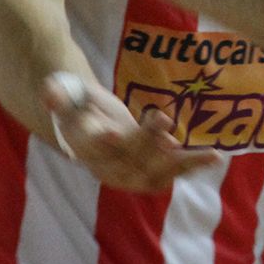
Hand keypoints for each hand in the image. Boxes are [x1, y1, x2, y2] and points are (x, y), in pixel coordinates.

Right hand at [43, 71, 219, 191]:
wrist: (88, 128)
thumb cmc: (79, 108)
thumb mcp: (67, 98)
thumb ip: (60, 95)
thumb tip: (49, 91)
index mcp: (86, 146)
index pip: (93, 148)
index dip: (104, 142)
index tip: (116, 132)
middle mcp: (108, 164)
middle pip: (130, 160)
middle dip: (151, 149)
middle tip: (170, 138)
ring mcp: (130, 169)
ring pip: (156, 173)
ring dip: (183, 165)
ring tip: (211, 156)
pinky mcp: (148, 167)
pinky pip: (170, 171)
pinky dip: (190, 165)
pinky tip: (213, 157)